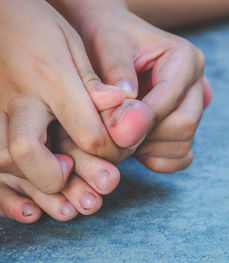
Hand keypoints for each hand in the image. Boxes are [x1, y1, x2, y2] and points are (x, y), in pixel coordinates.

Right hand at [0, 0, 135, 192]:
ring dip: (38, 192)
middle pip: (30, 151)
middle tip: (95, 192)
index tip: (119, 152)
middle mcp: (17, 99)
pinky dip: (6, 194)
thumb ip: (92, 80)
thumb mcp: (71, 43)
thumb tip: (120, 102)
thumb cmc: (36, 25)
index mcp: (48, 78)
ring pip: (4, 162)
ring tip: (70, 210)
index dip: (108, 149)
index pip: (85, 129)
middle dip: (61, 179)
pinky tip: (31, 210)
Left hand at [50, 0, 211, 172]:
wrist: (108, 37)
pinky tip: (135, 147)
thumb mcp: (106, 46)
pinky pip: (181, 156)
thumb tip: (127, 127)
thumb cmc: (106, 36)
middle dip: (146, 137)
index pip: (171, 99)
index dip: (142, 120)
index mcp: (185, 58)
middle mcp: (195, 83)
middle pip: (184, 125)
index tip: (113, 133)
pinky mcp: (183, 124)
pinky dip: (157, 160)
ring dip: (149, 150)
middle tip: (113, 135)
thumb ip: (116, 80)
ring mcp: (192, 106)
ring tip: (120, 136)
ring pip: (182, 144)